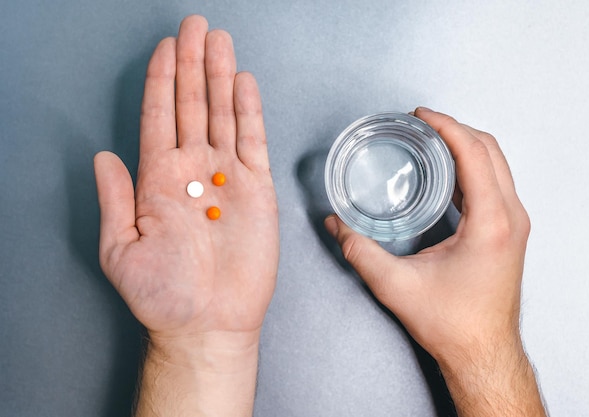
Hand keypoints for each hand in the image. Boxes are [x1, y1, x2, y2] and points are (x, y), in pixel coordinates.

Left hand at [94, 15, 277, 351]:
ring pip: (223, 115)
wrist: (207, 322)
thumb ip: (114, 199)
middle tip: (194, 26)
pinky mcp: (256, 190)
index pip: (159, 116)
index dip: (162, 80)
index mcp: (158, 179)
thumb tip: (104, 155)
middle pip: (192, 105)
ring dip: (219, 77)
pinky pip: (252, 142)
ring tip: (217, 41)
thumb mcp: (121, 249)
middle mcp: (192, 170)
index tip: (165, 46)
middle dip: (192, 64)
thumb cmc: (164, 294)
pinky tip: (242, 83)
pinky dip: (248, 112)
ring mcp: (226, 177)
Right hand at [326, 108, 545, 415]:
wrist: (483, 353)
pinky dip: (471, 167)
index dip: (446, 126)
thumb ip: (359, 252)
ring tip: (431, 140)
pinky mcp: (508, 232)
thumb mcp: (396, 286)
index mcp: (492, 222)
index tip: (422, 116)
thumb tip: (336, 225)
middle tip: (422, 123)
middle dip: (455, 128)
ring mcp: (514, 224)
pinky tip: (445, 172)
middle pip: (490, 150)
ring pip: (496, 164)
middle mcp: (510, 218)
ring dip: (465, 146)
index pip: (474, 153)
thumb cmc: (454, 324)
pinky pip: (494, 183)